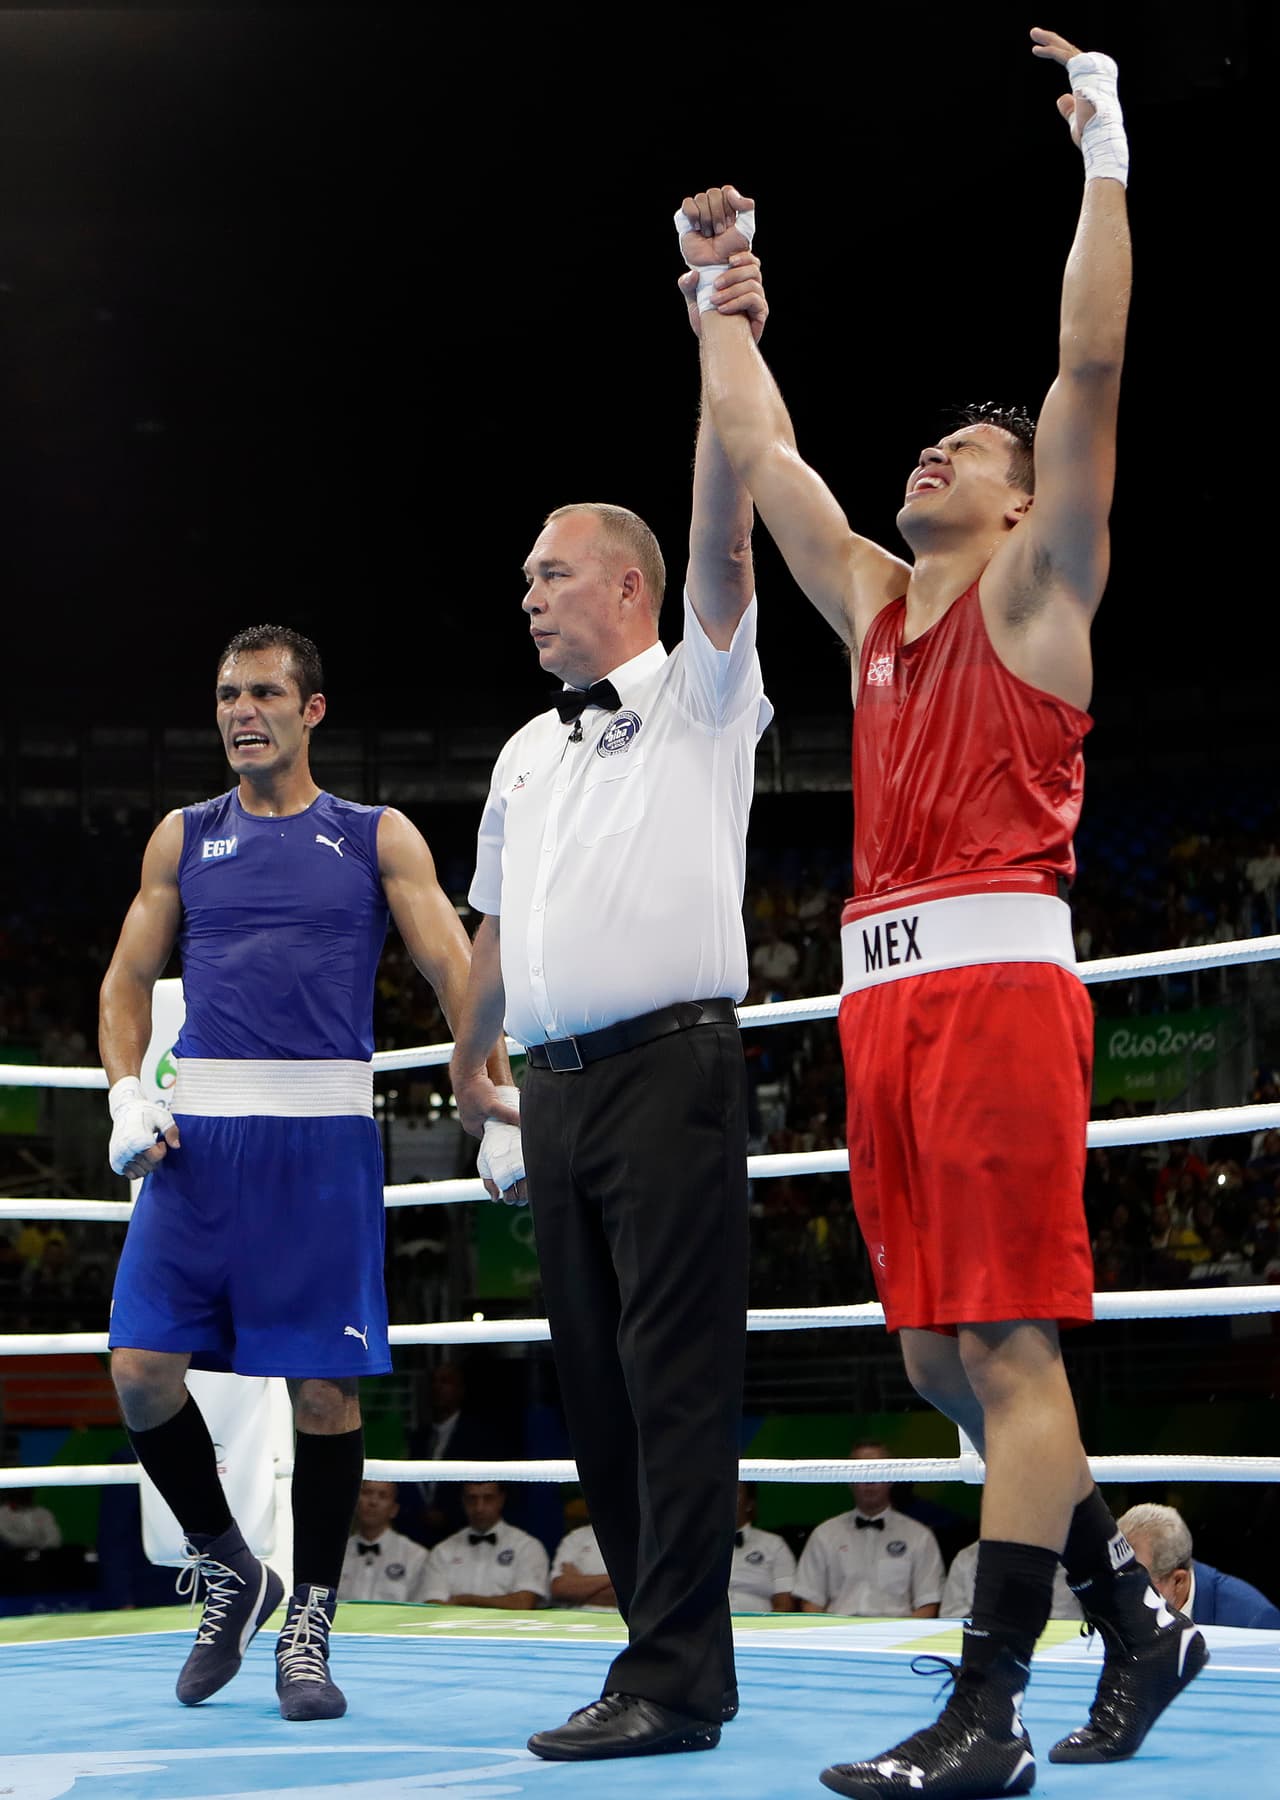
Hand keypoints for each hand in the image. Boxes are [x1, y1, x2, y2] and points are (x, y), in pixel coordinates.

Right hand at [107, 1077, 180, 1178]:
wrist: (125, 1111)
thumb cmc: (146, 1113)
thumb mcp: (163, 1117)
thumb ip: (171, 1131)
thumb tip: (176, 1146)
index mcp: (137, 1139)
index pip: (156, 1157)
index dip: (162, 1150)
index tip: (159, 1141)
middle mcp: (126, 1150)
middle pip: (150, 1167)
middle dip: (156, 1158)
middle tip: (153, 1145)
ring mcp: (119, 1158)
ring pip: (141, 1173)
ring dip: (147, 1164)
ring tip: (145, 1150)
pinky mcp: (115, 1163)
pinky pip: (131, 1175)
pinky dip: (138, 1169)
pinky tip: (139, 1156)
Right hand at [450, 1066, 518, 1137]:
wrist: (466, 1067)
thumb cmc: (473, 1088)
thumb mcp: (492, 1105)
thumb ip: (507, 1114)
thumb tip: (523, 1122)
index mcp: (471, 1126)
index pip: (491, 1138)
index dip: (503, 1136)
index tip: (516, 1133)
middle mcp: (472, 1119)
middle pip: (493, 1126)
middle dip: (505, 1123)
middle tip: (517, 1123)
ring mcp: (476, 1108)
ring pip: (494, 1115)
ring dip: (503, 1113)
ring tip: (514, 1112)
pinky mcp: (480, 1098)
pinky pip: (493, 1105)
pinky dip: (501, 1104)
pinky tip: (509, 1101)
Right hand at [677, 185, 754, 268]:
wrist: (715, 263)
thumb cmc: (731, 249)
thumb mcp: (746, 228)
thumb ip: (746, 207)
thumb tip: (731, 192)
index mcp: (727, 204)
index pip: (726, 191)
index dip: (728, 207)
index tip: (730, 224)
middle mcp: (712, 205)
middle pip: (713, 193)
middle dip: (718, 215)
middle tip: (719, 232)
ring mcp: (699, 210)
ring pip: (701, 198)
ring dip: (707, 219)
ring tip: (709, 234)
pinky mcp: (685, 217)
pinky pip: (688, 203)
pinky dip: (694, 215)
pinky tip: (697, 229)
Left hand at [685, 251, 768, 343]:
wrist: (715, 343)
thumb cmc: (707, 320)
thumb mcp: (694, 300)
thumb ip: (688, 285)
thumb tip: (693, 274)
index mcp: (741, 279)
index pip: (751, 261)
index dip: (744, 256)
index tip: (729, 260)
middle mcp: (753, 286)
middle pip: (753, 270)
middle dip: (732, 275)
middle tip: (715, 285)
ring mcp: (758, 299)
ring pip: (752, 285)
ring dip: (731, 291)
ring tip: (714, 301)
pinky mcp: (761, 312)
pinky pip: (753, 300)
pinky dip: (736, 302)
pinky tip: (723, 310)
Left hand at [1030, 26, 1093, 141]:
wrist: (1100, 132)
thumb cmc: (1091, 131)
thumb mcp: (1077, 119)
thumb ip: (1069, 107)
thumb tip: (1060, 97)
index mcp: (1092, 82)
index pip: (1074, 63)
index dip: (1060, 54)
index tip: (1044, 50)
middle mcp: (1092, 72)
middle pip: (1069, 52)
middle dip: (1052, 41)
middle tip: (1035, 34)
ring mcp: (1088, 69)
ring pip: (1066, 49)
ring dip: (1048, 39)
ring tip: (1033, 33)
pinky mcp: (1082, 70)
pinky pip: (1064, 56)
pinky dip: (1050, 51)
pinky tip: (1036, 49)